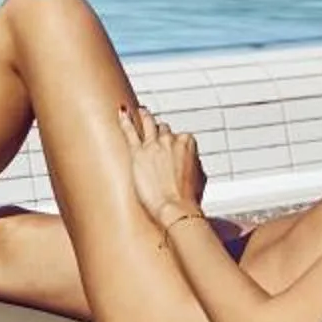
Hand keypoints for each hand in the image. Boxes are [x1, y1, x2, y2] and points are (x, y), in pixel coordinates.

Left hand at [119, 105, 206, 223]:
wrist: (175, 208)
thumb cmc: (187, 198)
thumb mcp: (200, 178)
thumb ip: (195, 164)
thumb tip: (193, 163)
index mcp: (187, 143)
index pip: (180, 137)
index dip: (176, 145)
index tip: (173, 151)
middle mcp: (170, 140)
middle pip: (164, 130)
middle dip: (161, 134)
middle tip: (157, 137)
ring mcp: (153, 145)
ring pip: (148, 124)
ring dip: (145, 118)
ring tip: (141, 112)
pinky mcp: (137, 153)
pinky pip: (129, 131)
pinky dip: (125, 120)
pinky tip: (121, 112)